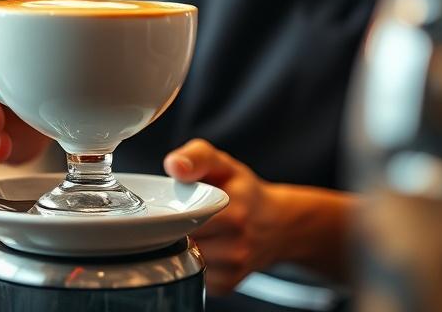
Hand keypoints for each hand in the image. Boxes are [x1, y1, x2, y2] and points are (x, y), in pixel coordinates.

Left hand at [164, 139, 283, 295]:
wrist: (277, 225)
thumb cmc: (244, 191)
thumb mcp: (223, 164)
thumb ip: (197, 157)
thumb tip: (174, 165)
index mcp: (234, 210)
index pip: (185, 218)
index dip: (169, 213)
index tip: (164, 208)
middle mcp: (237, 242)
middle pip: (181, 239)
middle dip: (172, 227)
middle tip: (177, 216)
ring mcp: (233, 266)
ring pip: (184, 259)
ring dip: (180, 246)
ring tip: (192, 230)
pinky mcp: (226, 284)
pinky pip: (193, 276)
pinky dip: (190, 264)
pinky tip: (203, 248)